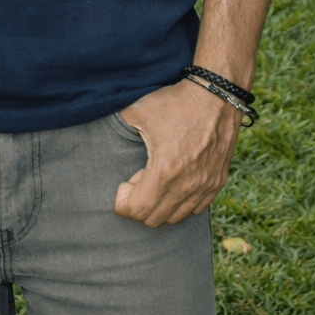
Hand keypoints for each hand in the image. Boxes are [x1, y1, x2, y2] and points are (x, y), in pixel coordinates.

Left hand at [113, 79, 242, 227]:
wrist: (217, 95)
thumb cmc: (177, 102)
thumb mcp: (140, 110)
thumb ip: (118, 125)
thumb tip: (96, 129)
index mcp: (165, 171)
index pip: (137, 211)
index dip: (123, 201)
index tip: (124, 183)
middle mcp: (187, 185)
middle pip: (154, 219)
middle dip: (139, 205)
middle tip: (137, 179)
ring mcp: (205, 186)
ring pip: (176, 217)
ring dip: (160, 205)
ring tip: (156, 178)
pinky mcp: (217, 182)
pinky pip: (197, 209)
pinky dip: (181, 202)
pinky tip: (175, 180)